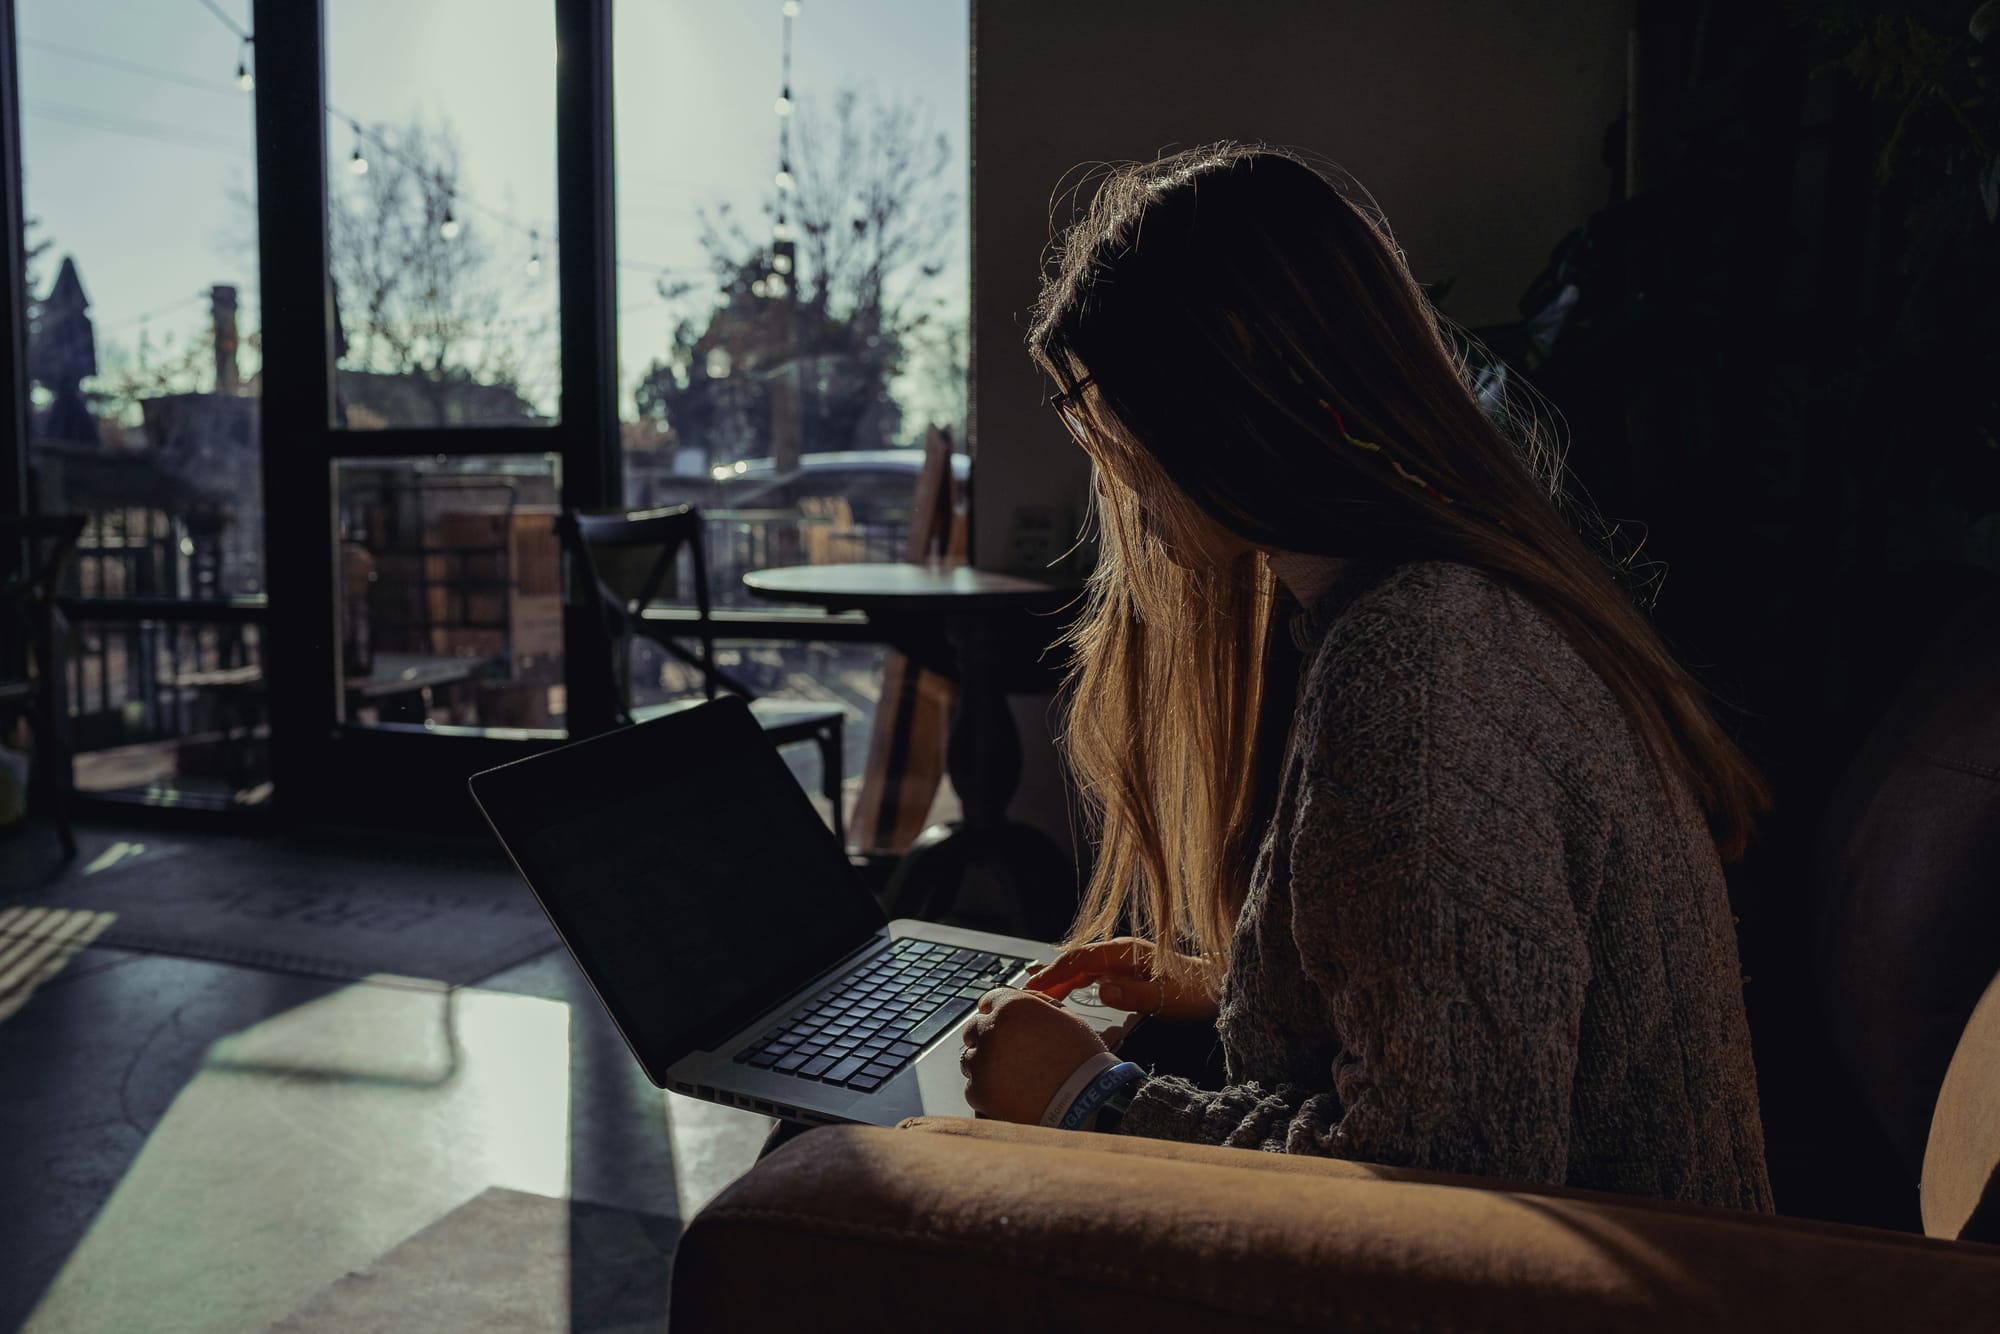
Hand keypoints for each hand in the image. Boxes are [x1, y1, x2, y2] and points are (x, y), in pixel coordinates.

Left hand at [957, 987, 1107, 1123]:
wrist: (1085, 1103)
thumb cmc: (1082, 1061)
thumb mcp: (1066, 1018)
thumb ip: (1036, 1004)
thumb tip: (1022, 998)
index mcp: (1012, 1006)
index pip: (989, 1001)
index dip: (997, 1012)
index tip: (1002, 1024)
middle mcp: (991, 1029)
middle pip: (974, 1029)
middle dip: (988, 1038)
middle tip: (1010, 1055)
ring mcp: (982, 1061)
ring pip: (971, 1059)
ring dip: (986, 1065)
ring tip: (1015, 1078)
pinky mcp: (978, 1091)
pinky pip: (974, 1087)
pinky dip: (987, 1091)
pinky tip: (1012, 1095)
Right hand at [1024, 936, 1222, 1022]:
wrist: (1215, 985)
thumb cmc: (1193, 992)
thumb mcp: (1165, 998)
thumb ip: (1133, 995)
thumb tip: (1101, 990)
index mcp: (1124, 953)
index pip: (1079, 960)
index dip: (1054, 972)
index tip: (1033, 987)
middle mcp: (1119, 952)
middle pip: (1075, 962)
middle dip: (1048, 975)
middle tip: (1023, 994)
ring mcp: (1121, 960)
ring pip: (1080, 968)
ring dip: (1058, 979)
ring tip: (1035, 994)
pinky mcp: (1124, 970)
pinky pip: (1090, 974)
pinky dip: (1072, 982)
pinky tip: (1061, 992)